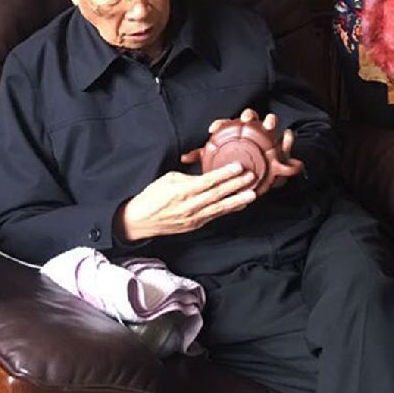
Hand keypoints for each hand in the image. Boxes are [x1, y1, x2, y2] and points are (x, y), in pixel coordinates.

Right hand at [115, 162, 257, 240]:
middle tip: (251, 177)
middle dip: (236, 185)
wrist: (141, 220)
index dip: (224, 174)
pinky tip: (240, 205)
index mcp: (182, 190)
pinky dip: (229, 210)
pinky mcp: (196, 225)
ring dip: (237, 200)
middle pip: (217, 194)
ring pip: (220, 207)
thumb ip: (188, 176)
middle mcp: (190, 205)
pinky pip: (215, 215)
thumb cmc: (153, 196)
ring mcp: (194, 217)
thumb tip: (204, 172)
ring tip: (252, 194)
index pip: (208, 181)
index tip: (238, 167)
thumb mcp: (168, 178)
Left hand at [181, 108, 304, 196]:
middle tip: (244, 119)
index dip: (220, 124)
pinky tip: (286, 136)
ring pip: (270, 124)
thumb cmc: (240, 162)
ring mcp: (268, 136)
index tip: (212, 129)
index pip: (228, 124)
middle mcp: (253, 130)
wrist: (264, 173)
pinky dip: (288, 138)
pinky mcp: (282, 147)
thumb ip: (205, 156)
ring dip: (270, 122)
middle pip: (250, 118)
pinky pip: (287, 140)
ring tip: (269, 123)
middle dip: (248, 115)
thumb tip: (184, 158)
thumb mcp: (221, 160)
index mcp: (237, 132)